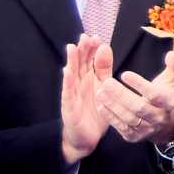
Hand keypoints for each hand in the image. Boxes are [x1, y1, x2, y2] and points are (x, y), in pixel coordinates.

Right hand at [57, 35, 113, 164]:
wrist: (87, 138)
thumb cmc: (95, 112)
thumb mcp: (103, 87)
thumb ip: (104, 69)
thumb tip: (105, 46)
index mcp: (89, 78)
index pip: (89, 60)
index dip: (92, 48)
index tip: (96, 36)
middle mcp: (79, 84)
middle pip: (79, 64)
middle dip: (82, 50)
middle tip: (85, 36)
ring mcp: (72, 94)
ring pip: (72, 75)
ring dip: (71, 61)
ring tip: (72, 48)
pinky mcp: (69, 106)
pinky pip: (68, 93)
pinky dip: (67, 82)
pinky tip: (67, 72)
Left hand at [102, 41, 173, 147]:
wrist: (164, 125)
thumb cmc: (164, 96)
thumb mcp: (171, 81)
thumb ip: (173, 66)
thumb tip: (171, 54)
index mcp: (167, 102)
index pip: (154, 94)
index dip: (139, 85)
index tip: (124, 74)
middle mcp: (158, 117)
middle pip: (139, 107)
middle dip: (121, 95)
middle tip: (106, 82)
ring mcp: (146, 129)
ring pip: (128, 118)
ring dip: (113, 105)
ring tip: (100, 92)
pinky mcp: (134, 136)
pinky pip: (121, 127)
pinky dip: (110, 117)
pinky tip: (101, 106)